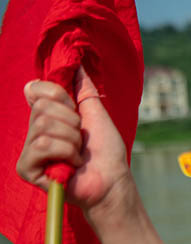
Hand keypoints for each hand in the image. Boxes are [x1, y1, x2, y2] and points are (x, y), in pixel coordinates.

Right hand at [17, 71, 131, 210]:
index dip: (60, 96)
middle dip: (72, 122)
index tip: (76, 112)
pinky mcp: (26, 168)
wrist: (112, 180)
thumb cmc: (106, 151)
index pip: (36, 89)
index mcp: (47, 117)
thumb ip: (84, 89)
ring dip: (71, 139)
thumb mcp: (96, 113)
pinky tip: (72, 165)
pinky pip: (43, 144)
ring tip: (78, 153)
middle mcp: (33, 131)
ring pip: (44, 125)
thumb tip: (78, 63)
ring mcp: (28, 151)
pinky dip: (66, 151)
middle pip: (42, 108)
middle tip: (81, 139)